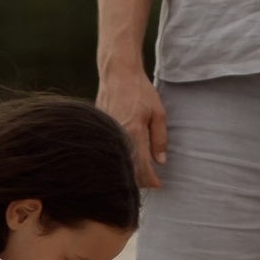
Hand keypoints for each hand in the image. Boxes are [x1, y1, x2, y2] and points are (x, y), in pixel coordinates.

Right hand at [99, 62, 167, 191]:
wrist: (117, 73)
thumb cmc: (140, 91)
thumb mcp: (158, 113)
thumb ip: (159, 138)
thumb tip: (160, 161)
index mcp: (133, 132)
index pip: (142, 166)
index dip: (151, 180)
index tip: (158, 185)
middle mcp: (117, 135)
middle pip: (127, 168)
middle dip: (140, 180)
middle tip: (150, 183)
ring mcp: (106, 132)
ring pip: (117, 160)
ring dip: (128, 171)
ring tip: (140, 175)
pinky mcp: (99, 128)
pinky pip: (109, 149)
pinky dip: (118, 158)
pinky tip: (126, 160)